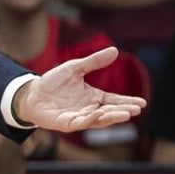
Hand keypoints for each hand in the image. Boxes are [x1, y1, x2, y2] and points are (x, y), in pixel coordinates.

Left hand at [14, 47, 145, 132]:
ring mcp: (78, 117)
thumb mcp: (75, 68)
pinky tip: (99, 114)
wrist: (31, 92)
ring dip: (111, 117)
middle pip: (109, 111)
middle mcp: (89, 109)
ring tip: (125, 114)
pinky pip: (80, 123)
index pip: (114, 100)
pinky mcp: (66, 123)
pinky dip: (90, 119)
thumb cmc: (53, 82)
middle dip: (122, 111)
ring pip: (98, 120)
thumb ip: (94, 62)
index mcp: (93, 97)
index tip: (142, 103)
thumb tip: (114, 50)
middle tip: (136, 110)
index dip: (127, 102)